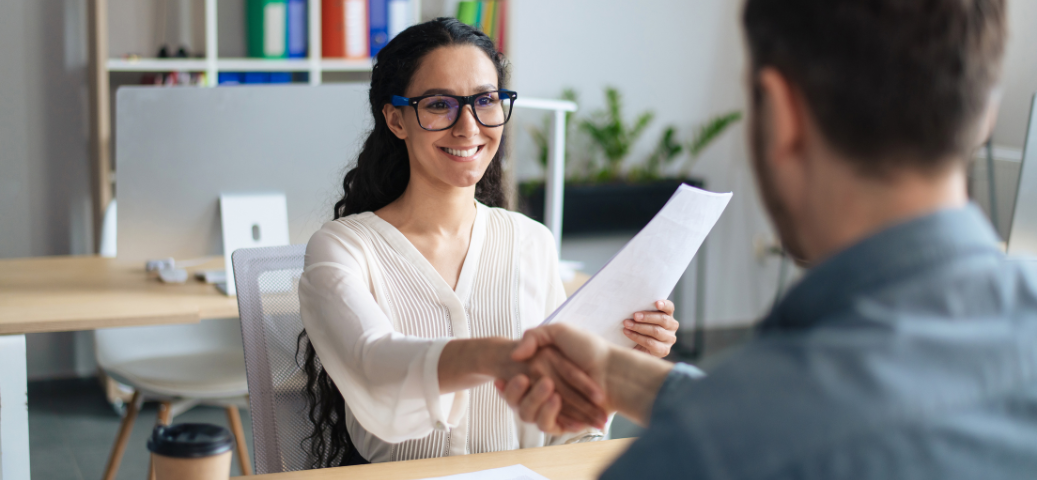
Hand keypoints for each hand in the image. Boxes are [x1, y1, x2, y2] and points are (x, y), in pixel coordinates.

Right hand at [496, 324, 613, 433]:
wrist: (612, 368)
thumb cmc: (588, 348)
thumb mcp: (558, 331)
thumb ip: (533, 336)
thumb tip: (514, 355)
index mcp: (541, 372)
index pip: (517, 384)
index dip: (508, 385)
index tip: (501, 379)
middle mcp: (545, 391)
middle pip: (519, 400)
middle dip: (516, 393)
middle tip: (523, 379)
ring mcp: (555, 407)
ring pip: (529, 414)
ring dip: (534, 402)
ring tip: (548, 390)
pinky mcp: (566, 421)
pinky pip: (549, 425)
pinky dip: (550, 414)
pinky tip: (555, 401)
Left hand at [623, 300, 677, 356]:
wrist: (639, 349)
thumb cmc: (639, 329)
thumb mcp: (642, 319)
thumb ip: (642, 313)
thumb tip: (630, 305)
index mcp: (668, 315)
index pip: (669, 308)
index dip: (664, 305)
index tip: (656, 303)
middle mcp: (672, 326)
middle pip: (663, 319)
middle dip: (647, 317)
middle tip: (634, 316)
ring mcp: (670, 339)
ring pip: (656, 331)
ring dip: (639, 327)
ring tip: (627, 324)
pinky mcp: (664, 350)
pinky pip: (650, 343)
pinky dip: (637, 337)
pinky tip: (628, 333)